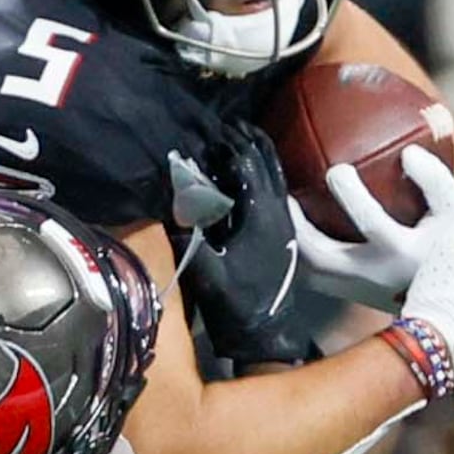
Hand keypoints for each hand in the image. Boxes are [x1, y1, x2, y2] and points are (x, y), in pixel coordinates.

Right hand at [180, 137, 313, 366]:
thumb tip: (168, 204)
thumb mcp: (206, 271)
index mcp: (261, 215)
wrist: (265, 329)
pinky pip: (277, 187)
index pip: (247, 164)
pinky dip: (265, 170)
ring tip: (241, 135)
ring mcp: (285, 220)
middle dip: (246, 139)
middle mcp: (278, 211)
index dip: (229, 143)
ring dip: (259, 151)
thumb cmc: (235, 303)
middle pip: (267, 160)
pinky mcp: (285, 230)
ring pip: (276, 172)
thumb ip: (187, 238)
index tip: (212, 129)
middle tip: (226, 124)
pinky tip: (251, 170)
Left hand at [287, 144, 453, 310]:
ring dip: (293, 242)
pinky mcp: (352, 296)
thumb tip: (407, 154)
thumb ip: (434, 180)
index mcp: (402, 252)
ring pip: (310, 271)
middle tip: (286, 194)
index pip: (370, 222)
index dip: (349, 194)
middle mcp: (375, 275)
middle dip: (297, 225)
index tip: (338, 170)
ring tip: (285, 212)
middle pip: (320, 256)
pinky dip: (301, 255)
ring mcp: (359, 290)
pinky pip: (314, 278)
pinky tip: (296, 234)